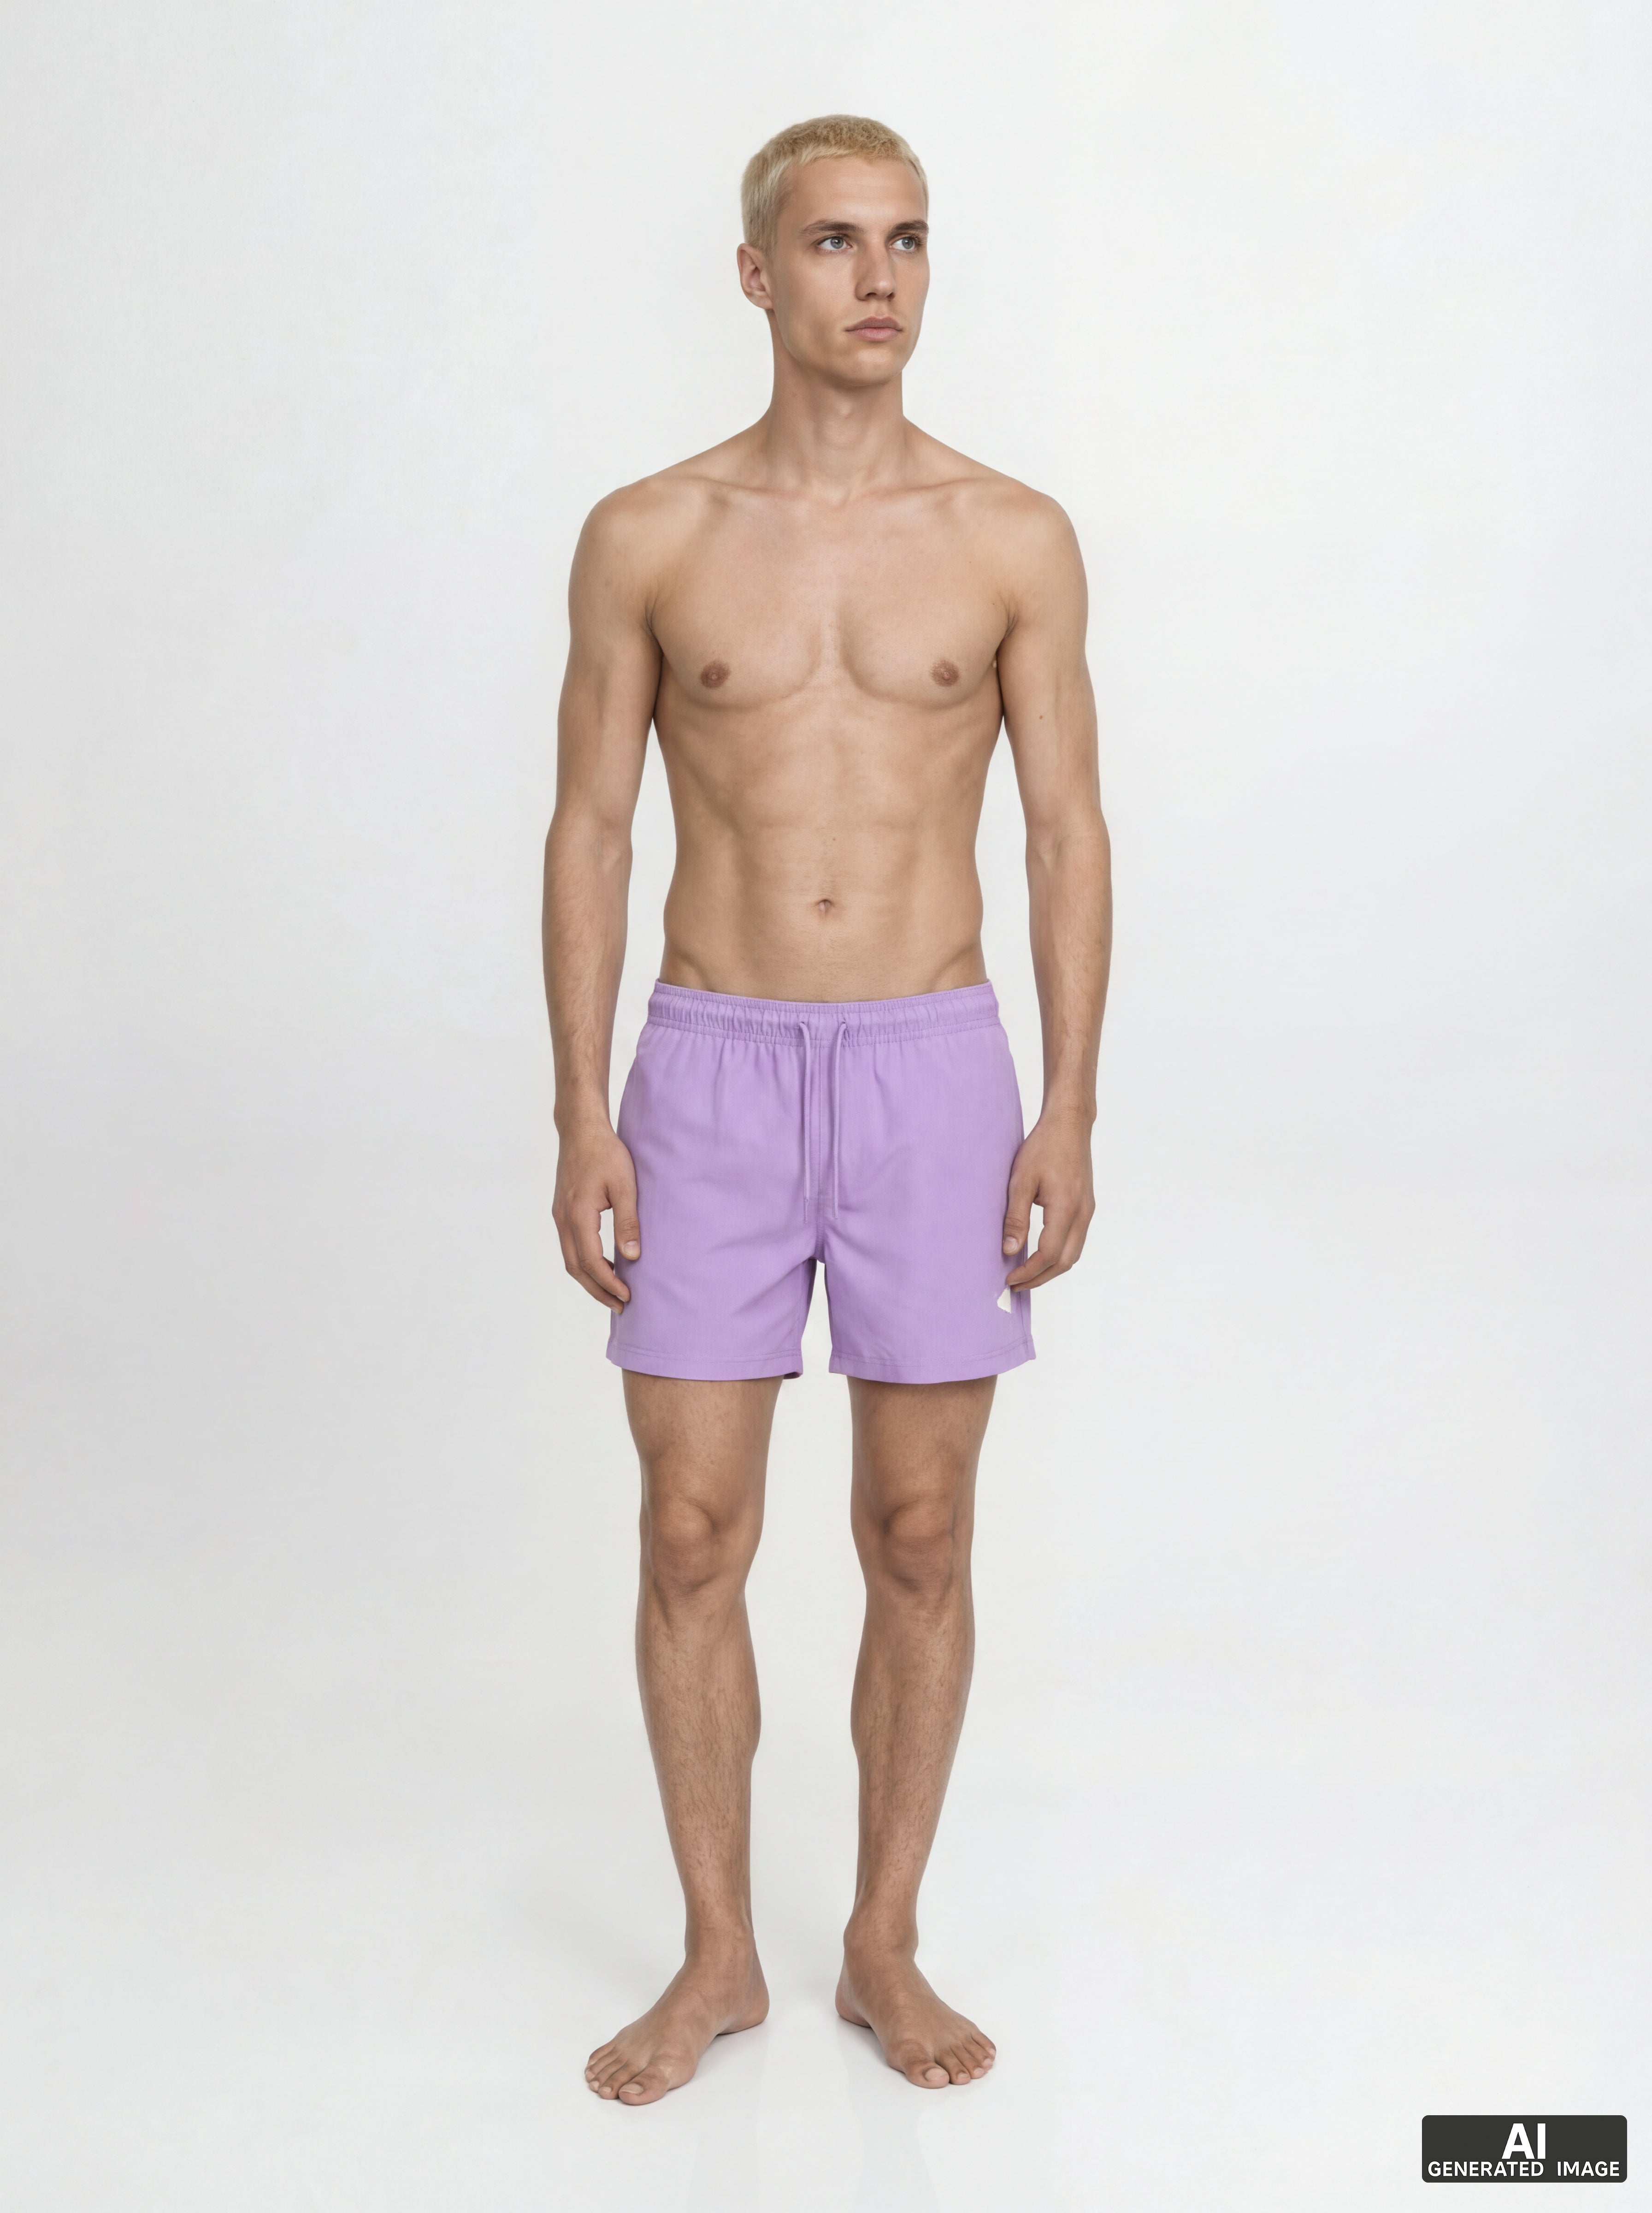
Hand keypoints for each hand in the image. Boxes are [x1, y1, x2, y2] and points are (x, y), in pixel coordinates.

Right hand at [553, 1120, 640, 1310]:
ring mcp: (559, 1216)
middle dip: (597, 1290)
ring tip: (613, 1292)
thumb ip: (628, 1221)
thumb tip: (633, 1256)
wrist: (580, 1130)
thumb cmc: (606, 1153)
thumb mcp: (625, 1185)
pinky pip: (570, 1246)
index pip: (591, 1261)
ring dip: (590, 1279)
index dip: (608, 1282)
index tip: (627, 1296)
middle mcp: (563, 1219)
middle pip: (576, 1268)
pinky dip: (585, 1263)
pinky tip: (604, 1265)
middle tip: (620, 1306)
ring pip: (570, 1259)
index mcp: (578, 1214)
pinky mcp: (562, 1211)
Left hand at [1001, 1110, 1095, 1291]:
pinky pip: (1076, 1240)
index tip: (1009, 1279)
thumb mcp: (1021, 1180)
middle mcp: (1082, 1214)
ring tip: (1026, 1273)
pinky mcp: (1087, 1206)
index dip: (1029, 1272)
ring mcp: (1088, 1211)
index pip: (1049, 1255)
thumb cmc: (1044, 1146)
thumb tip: (1009, 1250)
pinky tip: (1041, 1252)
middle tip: (1016, 1285)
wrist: (1069, 1124)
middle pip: (1065, 1262)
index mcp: (1066, 1209)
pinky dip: (1059, 1254)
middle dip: (1040, 1278)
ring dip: (1051, 1269)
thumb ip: (1015, 1217)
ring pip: (1074, 1254)